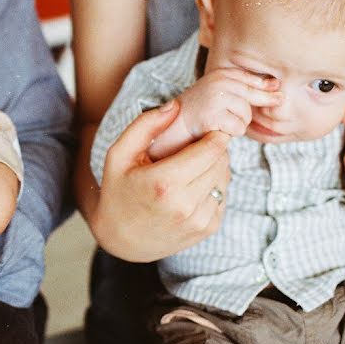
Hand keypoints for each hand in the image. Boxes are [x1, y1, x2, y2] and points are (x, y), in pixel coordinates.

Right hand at [92, 100, 230, 261]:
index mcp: (164, 183)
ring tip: (190, 169)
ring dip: (215, 168)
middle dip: (213, 150)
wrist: (121, 238)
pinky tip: (192, 188)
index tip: (203, 132)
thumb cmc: (119, 190)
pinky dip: (213, 187)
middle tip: (193, 150)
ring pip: (225, 179)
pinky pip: (223, 196)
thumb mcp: (120, 154)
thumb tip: (176, 105)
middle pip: (222, 162)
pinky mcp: (207, 230)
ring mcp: (198, 220)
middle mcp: (185, 205)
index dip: (213, 135)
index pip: (212, 149)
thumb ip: (146, 125)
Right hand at [149, 69, 280, 159]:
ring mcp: (215, 98)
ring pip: (246, 115)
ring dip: (238, 124)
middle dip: (256, 106)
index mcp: (221, 73)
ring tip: (220, 122)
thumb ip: (246, 88)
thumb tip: (277, 88)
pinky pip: (238, 128)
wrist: (174, 126)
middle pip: (253, 96)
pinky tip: (216, 129)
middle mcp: (218, 82)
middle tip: (256, 109)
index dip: (265, 88)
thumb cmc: (200, 110)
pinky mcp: (214, 116)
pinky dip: (230, 133)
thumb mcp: (222, 92)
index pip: (252, 80)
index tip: (276, 91)